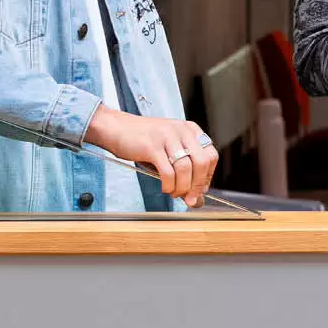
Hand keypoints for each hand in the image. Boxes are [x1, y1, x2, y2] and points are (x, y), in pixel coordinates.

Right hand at [84, 107, 217, 207]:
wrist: (116, 128)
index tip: (200, 190)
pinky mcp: (152, 146)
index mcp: (190, 130)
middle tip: (190, 199)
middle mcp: (182, 130)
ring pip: (186, 168)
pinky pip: (168, 171)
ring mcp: (168, 137)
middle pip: (202, 162)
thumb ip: (183, 169)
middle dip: (198, 185)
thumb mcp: (168, 150)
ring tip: (175, 193)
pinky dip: (169, 185)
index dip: (208, 176)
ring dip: (182, 187)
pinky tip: (165, 188)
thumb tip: (197, 197)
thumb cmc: (143, 142)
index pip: (211, 155)